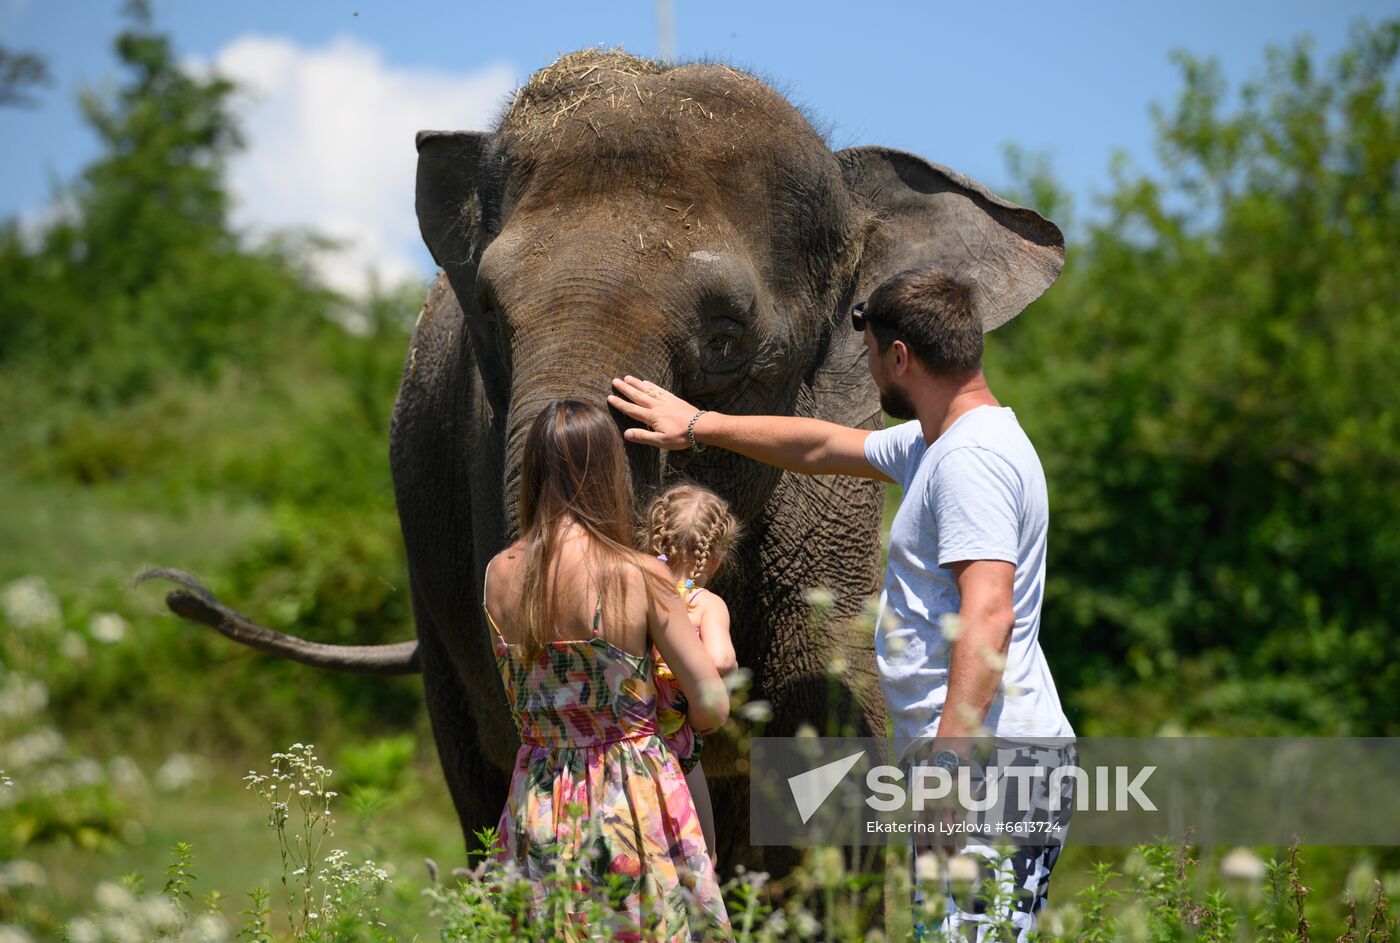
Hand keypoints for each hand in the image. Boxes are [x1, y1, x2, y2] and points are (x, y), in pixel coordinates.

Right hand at [607, 375, 701, 450]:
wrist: (700, 426)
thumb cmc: (681, 436)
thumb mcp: (661, 441)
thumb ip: (643, 437)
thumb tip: (626, 433)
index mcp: (651, 417)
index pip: (632, 409)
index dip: (620, 403)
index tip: (610, 397)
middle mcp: (656, 406)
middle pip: (637, 395)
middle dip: (625, 388)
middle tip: (615, 381)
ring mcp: (665, 400)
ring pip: (647, 389)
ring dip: (636, 383)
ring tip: (627, 377)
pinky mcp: (673, 399)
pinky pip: (659, 389)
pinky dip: (651, 385)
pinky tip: (646, 381)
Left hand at [901, 738, 968, 857]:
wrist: (947, 764)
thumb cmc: (930, 782)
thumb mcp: (915, 793)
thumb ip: (907, 809)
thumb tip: (895, 824)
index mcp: (918, 806)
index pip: (917, 831)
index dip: (920, 847)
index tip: (922, 861)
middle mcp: (931, 808)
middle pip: (933, 836)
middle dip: (935, 853)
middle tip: (937, 867)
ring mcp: (946, 808)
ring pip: (947, 833)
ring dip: (949, 848)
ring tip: (951, 859)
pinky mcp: (959, 806)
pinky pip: (961, 826)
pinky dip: (962, 838)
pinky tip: (962, 847)